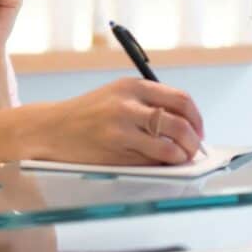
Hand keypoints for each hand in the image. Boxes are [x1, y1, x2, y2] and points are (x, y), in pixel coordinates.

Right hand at [31, 78, 204, 164]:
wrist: (53, 128)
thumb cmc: (88, 113)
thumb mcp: (117, 95)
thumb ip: (148, 103)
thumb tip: (187, 125)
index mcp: (132, 86)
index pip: (180, 100)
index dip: (196, 118)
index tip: (198, 130)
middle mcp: (128, 105)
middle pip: (179, 124)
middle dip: (193, 141)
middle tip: (193, 149)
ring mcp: (121, 130)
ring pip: (169, 147)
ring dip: (181, 156)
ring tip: (179, 159)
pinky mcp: (115, 153)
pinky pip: (151, 162)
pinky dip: (161, 165)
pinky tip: (158, 163)